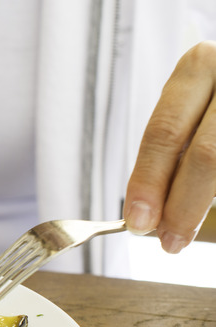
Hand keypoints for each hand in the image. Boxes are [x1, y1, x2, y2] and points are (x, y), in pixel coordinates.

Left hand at [124, 41, 215, 252]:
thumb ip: (172, 151)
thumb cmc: (215, 103)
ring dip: (204, 204)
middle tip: (168, 241)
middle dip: (183, 206)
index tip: (136, 221)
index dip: (148, 182)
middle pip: (206, 155)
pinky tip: (211, 212)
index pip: (164, 133)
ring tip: (187, 230)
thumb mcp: (192, 109)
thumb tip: (146, 211)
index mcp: (198, 67)